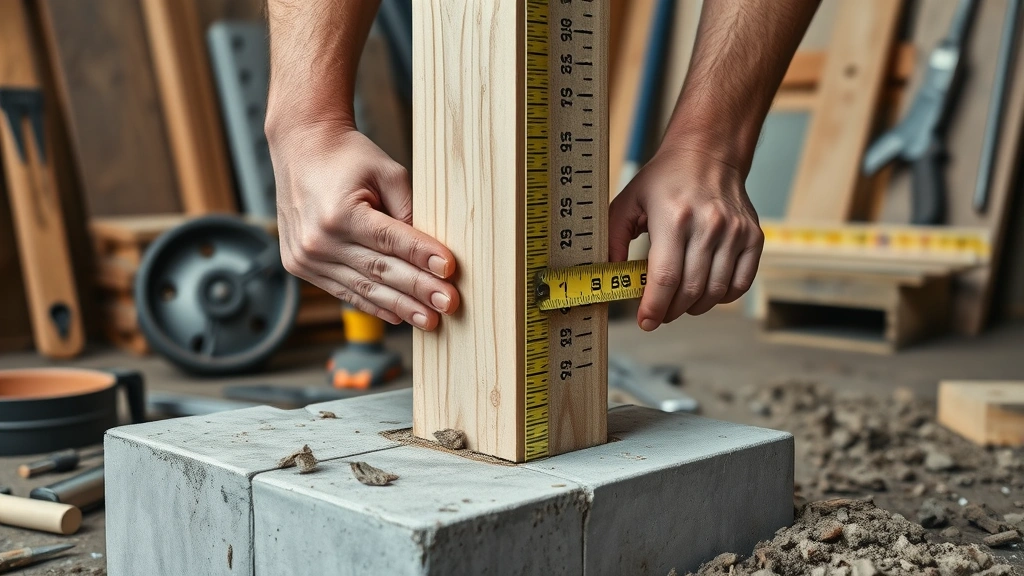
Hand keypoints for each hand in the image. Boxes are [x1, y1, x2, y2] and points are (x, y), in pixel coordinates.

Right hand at [268, 123, 459, 329]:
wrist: (301, 149)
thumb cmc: (348, 157)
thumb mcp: (386, 172)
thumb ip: (408, 210)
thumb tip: (431, 251)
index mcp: (339, 212)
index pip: (390, 240)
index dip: (422, 257)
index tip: (450, 270)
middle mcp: (318, 239)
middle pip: (379, 271)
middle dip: (419, 290)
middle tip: (449, 303)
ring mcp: (306, 257)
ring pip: (363, 289)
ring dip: (400, 306)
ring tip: (430, 319)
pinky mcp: (301, 266)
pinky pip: (344, 292)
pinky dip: (374, 305)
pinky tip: (400, 315)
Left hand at [609, 147, 763, 330]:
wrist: (707, 154)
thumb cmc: (663, 180)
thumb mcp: (628, 202)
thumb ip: (614, 238)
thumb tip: (609, 275)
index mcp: (674, 217)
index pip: (666, 277)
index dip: (654, 306)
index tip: (646, 321)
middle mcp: (708, 225)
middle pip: (690, 290)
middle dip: (670, 311)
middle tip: (659, 313)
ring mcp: (735, 232)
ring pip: (715, 292)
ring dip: (694, 307)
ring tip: (679, 303)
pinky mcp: (753, 237)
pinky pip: (741, 284)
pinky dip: (722, 297)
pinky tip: (705, 292)